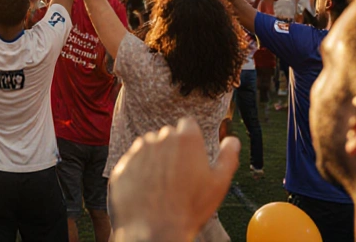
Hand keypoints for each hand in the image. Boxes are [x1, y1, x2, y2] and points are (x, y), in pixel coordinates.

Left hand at [109, 118, 239, 241]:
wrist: (154, 230)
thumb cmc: (189, 208)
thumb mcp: (219, 183)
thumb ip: (228, 157)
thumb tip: (233, 141)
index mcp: (185, 138)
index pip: (188, 124)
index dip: (191, 140)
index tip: (192, 154)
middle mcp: (159, 138)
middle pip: (167, 135)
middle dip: (173, 149)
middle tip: (179, 175)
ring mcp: (138, 151)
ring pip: (148, 147)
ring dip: (154, 159)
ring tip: (162, 185)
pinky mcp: (122, 164)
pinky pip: (132, 163)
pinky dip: (138, 172)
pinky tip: (147, 190)